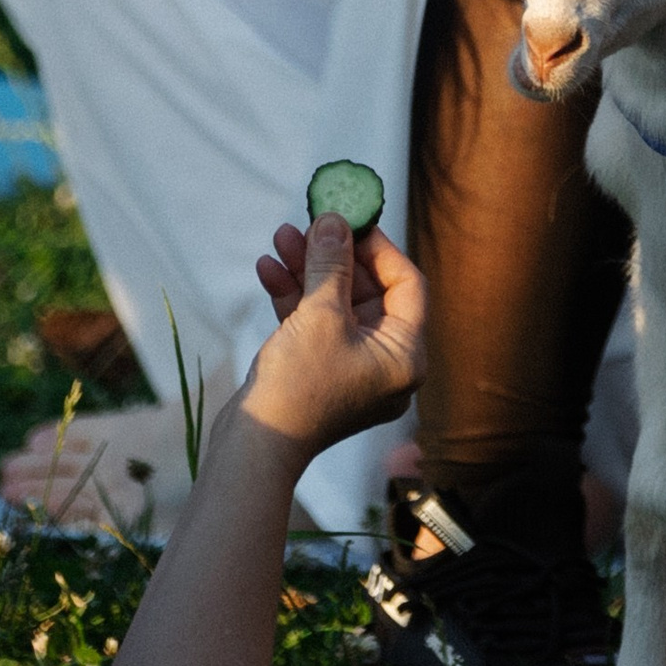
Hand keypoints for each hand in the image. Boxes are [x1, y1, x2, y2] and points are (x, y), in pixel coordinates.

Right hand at [240, 213, 424, 455]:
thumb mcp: (319, 313)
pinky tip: (268, 268)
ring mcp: (352, 370)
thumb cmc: (299, 385)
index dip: (379, 248)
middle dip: (334, 255)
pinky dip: (294, 297)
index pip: (408, 286)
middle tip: (309, 222)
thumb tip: (336, 221)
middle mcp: (386, 364)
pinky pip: (315, 325)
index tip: (352, 219)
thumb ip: (331, 262)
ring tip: (280, 236)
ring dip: (308, 270)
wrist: (257, 445)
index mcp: (405, 356)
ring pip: (336, 305)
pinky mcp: (320, 373)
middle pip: (368, 292)